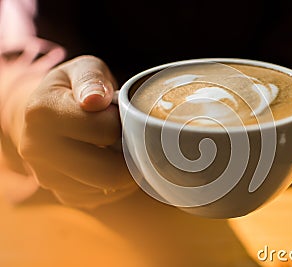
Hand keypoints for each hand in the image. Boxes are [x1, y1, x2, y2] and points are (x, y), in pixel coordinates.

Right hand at [6, 55, 136, 207]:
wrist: (43, 116)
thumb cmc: (71, 89)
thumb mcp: (82, 70)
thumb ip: (92, 79)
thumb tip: (95, 100)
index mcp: (42, 112)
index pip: (105, 130)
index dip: (122, 121)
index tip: (117, 113)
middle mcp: (37, 148)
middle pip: (108, 171)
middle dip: (131, 156)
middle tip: (132, 139)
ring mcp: (46, 176)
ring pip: (108, 188)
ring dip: (124, 170)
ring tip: (119, 148)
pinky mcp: (60, 194)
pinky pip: (101, 198)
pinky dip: (115, 185)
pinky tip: (110, 162)